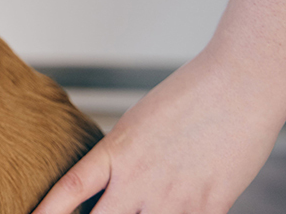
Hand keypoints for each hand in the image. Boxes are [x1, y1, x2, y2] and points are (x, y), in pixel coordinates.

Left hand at [32, 45, 282, 213]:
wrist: (237, 87)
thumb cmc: (187, 98)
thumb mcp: (135, 126)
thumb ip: (119, 161)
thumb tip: (108, 187)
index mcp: (117, 153)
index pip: (72, 188)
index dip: (49, 211)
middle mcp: (141, 180)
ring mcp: (175, 198)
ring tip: (139, 209)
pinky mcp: (209, 207)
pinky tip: (174, 208)